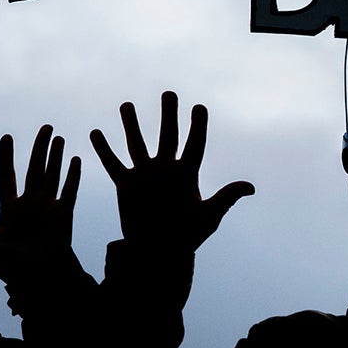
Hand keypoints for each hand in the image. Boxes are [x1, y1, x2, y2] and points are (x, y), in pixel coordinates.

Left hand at [0, 125, 80, 285]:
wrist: (37, 279)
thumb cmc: (10, 267)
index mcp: (11, 209)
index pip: (7, 177)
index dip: (7, 157)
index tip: (8, 137)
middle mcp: (31, 205)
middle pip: (34, 169)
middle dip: (39, 148)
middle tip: (45, 127)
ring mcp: (48, 208)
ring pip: (52, 175)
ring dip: (55, 156)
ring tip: (58, 137)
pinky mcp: (64, 214)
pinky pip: (69, 190)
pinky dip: (73, 175)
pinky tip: (75, 159)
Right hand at [88, 93, 253, 250]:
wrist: (158, 253)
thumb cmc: (186, 237)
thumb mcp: (208, 217)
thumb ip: (226, 198)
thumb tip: (252, 187)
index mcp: (187, 175)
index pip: (195, 144)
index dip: (198, 126)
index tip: (199, 107)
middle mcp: (166, 170)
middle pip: (168, 136)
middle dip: (168, 115)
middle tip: (169, 93)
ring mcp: (145, 176)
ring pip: (137, 144)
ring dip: (131, 125)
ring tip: (127, 105)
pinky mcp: (126, 186)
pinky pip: (113, 164)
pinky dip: (104, 149)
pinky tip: (96, 132)